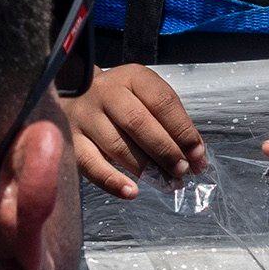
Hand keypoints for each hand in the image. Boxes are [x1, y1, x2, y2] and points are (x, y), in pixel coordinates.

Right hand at [64, 62, 206, 201]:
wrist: (75, 94)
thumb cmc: (122, 100)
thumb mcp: (147, 97)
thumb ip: (171, 123)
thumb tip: (196, 157)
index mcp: (132, 77)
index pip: (162, 102)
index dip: (183, 131)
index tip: (198, 156)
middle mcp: (105, 92)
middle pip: (138, 123)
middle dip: (166, 151)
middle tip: (182, 171)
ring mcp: (84, 116)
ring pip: (117, 145)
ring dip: (145, 168)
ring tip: (165, 182)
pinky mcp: (70, 139)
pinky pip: (91, 164)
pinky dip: (112, 181)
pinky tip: (132, 192)